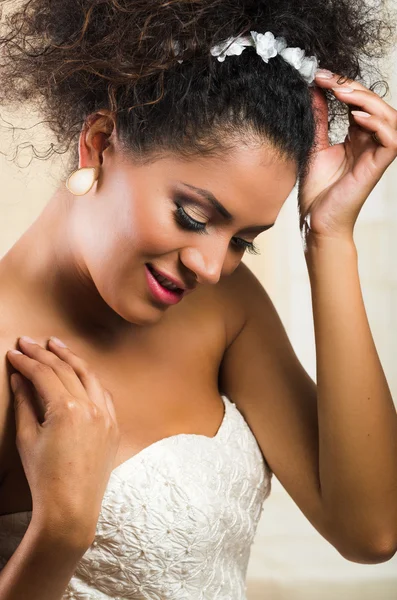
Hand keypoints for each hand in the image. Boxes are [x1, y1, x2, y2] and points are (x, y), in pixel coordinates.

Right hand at [6, 337, 119, 546]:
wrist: (71, 508)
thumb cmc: (44, 476)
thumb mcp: (27, 438)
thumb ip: (25, 403)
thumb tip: (19, 378)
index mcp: (67, 408)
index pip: (44, 374)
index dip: (26, 360)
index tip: (14, 352)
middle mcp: (90, 406)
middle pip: (65, 369)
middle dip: (45, 353)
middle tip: (29, 342)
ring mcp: (105, 414)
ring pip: (88, 375)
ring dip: (71, 358)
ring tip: (56, 345)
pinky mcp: (113, 425)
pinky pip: (103, 393)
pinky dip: (90, 379)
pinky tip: (80, 371)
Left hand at [298, 71, 396, 241]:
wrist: (315, 221)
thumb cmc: (316, 191)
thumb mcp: (314, 147)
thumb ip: (318, 120)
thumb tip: (313, 90)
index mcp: (356, 137)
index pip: (359, 102)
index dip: (342, 85)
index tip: (318, 75)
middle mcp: (369, 143)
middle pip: (375, 104)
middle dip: (352, 86)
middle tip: (327, 79)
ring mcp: (375, 154)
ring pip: (389, 116)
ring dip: (367, 100)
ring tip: (342, 94)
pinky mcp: (377, 167)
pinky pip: (391, 139)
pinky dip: (377, 124)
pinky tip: (356, 118)